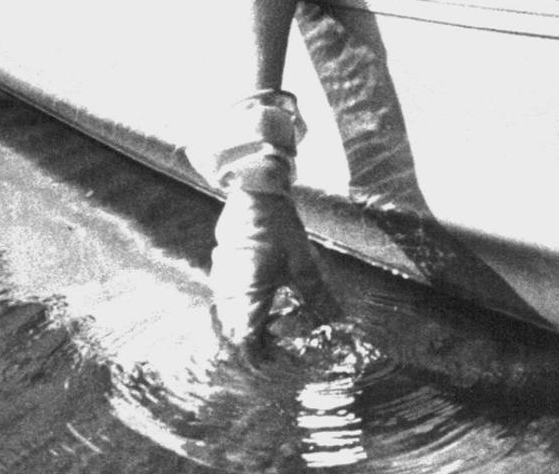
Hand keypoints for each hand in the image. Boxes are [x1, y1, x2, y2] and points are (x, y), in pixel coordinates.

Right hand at [210, 187, 339, 348]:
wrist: (255, 194)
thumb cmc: (279, 228)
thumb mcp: (303, 264)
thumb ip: (317, 298)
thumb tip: (338, 322)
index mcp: (245, 298)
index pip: (247, 346)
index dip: (265, 361)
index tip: (285, 363)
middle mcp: (227, 296)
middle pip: (238, 338)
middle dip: (262, 348)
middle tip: (287, 347)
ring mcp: (220, 285)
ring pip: (232, 323)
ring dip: (254, 330)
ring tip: (281, 324)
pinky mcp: (221, 274)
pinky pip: (229, 306)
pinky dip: (247, 313)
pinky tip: (268, 304)